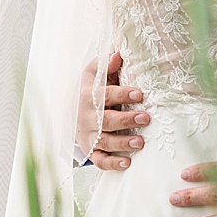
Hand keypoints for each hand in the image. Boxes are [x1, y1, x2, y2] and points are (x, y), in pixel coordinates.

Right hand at [76, 52, 149, 171]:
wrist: (72, 112)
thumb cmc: (91, 91)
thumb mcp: (94, 74)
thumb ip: (106, 65)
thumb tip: (118, 54)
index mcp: (88, 96)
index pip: (105, 95)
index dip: (122, 94)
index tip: (139, 94)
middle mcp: (86, 117)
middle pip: (105, 120)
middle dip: (126, 120)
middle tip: (145, 117)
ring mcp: (88, 136)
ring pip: (104, 141)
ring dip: (122, 143)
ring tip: (140, 142)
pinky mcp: (90, 150)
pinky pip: (100, 160)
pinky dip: (112, 163)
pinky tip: (127, 162)